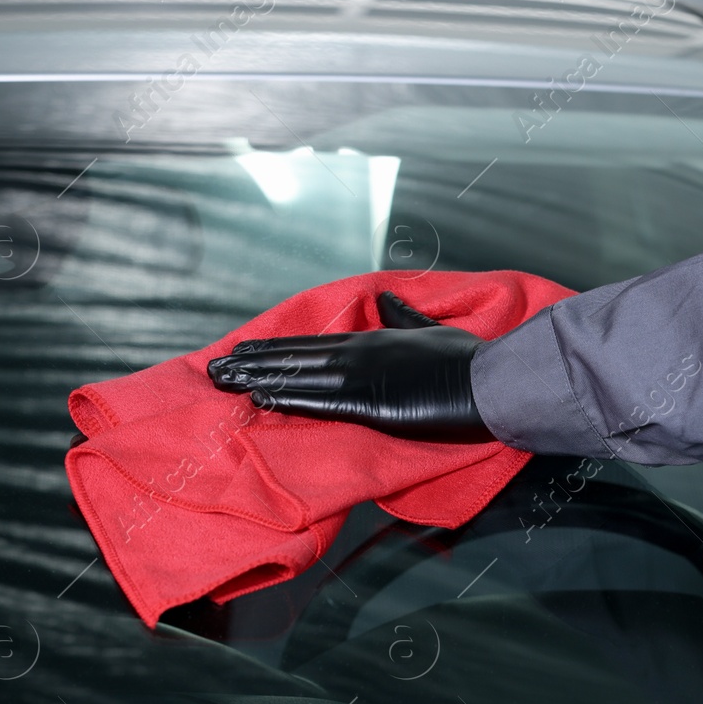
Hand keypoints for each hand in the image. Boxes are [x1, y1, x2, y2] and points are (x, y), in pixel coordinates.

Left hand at [207, 291, 491, 440]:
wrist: (489, 381)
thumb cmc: (465, 360)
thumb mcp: (429, 331)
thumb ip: (402, 318)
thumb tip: (385, 300)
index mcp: (370, 340)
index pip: (310, 345)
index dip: (273, 348)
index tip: (242, 350)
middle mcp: (358, 354)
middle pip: (294, 357)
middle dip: (251, 362)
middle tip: (213, 368)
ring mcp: (362, 377)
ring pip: (298, 376)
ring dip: (256, 378)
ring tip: (221, 380)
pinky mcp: (370, 403)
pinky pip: (320, 401)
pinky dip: (287, 397)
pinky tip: (260, 396)